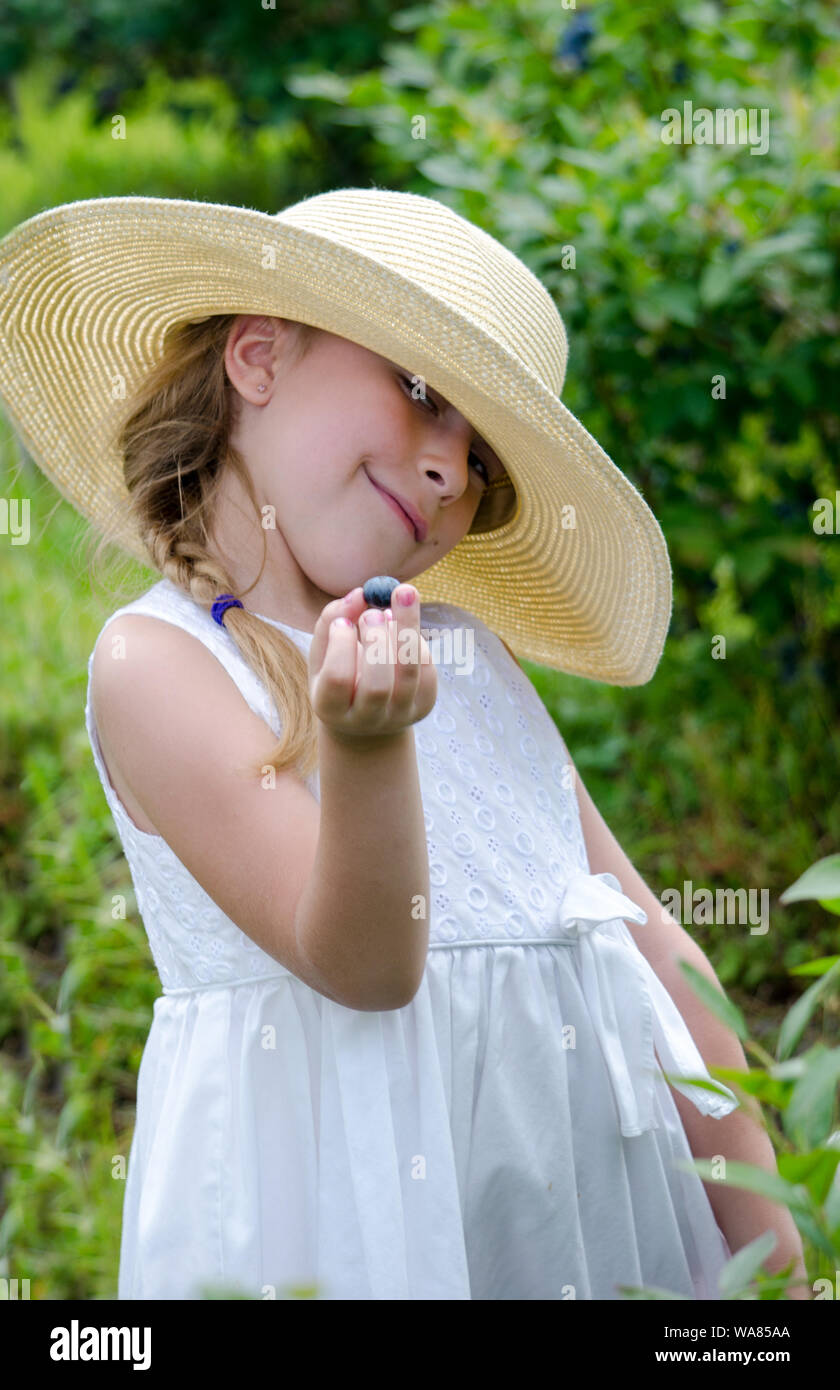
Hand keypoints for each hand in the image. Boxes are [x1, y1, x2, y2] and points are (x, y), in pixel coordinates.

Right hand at [308, 584, 437, 739]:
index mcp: (331, 708)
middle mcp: (366, 719)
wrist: (367, 715)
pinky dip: (417, 640)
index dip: (341, 645)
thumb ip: (333, 620)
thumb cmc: (339, 674)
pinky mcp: (424, 705)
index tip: (343, 622)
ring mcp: (398, 716)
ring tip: (402, 595)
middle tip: (373, 611)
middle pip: (377, 685)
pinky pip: (426, 668)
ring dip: (406, 628)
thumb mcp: (325, 651)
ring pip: (408, 674)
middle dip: (377, 639)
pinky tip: (403, 626)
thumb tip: (360, 594)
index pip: (338, 679)